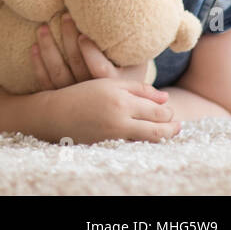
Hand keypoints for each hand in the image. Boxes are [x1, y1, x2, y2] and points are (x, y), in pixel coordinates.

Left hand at [31, 14, 151, 89]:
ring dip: (48, 49)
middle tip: (63, 16)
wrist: (122, 104)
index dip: (90, 52)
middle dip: (67, 39)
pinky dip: (38, 66)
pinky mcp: (62, 99)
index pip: (100, 69)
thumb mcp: (138, 59)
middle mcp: (94, 94)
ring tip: (42, 27)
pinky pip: (46, 83)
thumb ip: (137, 40)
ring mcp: (76, 99)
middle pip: (76, 66)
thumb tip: (135, 10)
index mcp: (115, 85)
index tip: (83, 34)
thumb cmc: (130, 73)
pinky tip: (33, 47)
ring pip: (58, 74)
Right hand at [45, 77, 180, 143]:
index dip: (168, 111)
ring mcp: (115, 135)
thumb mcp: (108, 84)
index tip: (169, 110)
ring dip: (164, 136)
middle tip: (175, 123)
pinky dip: (147, 142)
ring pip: (151, 139)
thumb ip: (138, 88)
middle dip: (171, 126)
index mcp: (121, 100)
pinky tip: (149, 137)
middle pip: (159, 127)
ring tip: (168, 131)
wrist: (55, 114)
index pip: (158, 110)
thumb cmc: (81, 95)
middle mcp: (120, 119)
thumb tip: (165, 98)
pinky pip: (137, 146)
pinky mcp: (110, 146)